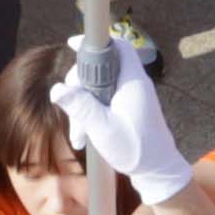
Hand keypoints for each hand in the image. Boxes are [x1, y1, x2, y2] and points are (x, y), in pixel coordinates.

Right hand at [52, 47, 194, 204]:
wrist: (157, 171)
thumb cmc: (136, 150)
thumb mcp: (103, 129)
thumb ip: (81, 107)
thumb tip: (57, 89)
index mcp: (132, 81)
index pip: (118, 46)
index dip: (96, 42)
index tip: (73, 45)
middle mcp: (133, 83)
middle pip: (101, 68)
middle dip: (81, 87)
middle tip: (71, 108)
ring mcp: (131, 95)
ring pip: (99, 86)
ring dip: (84, 106)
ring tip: (78, 136)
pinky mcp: (127, 107)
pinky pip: (104, 99)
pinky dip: (92, 113)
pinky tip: (84, 135)